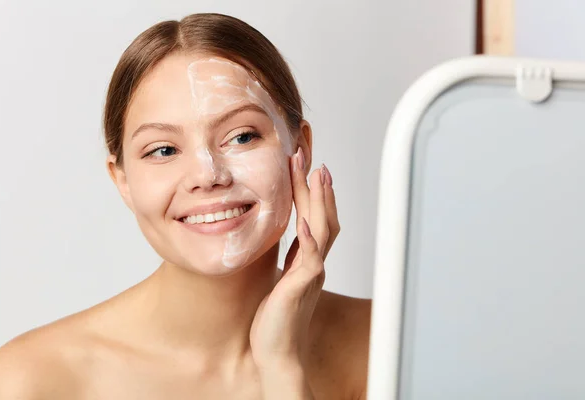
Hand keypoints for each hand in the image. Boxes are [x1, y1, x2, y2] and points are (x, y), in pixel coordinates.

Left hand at [250, 148, 339, 383]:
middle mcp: (314, 263)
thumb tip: (292, 238)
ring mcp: (311, 274)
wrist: (277, 353)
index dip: (312, 192)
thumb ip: (291, 258)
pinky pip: (310, 260)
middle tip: (311, 158)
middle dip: (317, 186)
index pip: (315, 217)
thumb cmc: (276, 319)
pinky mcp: (301, 288)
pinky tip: (306, 221)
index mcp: (308, 259)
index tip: (306, 167)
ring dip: (320, 201)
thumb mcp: (282, 278)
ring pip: (323, 230)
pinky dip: (310, 239)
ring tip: (316, 176)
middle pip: (323, 216)